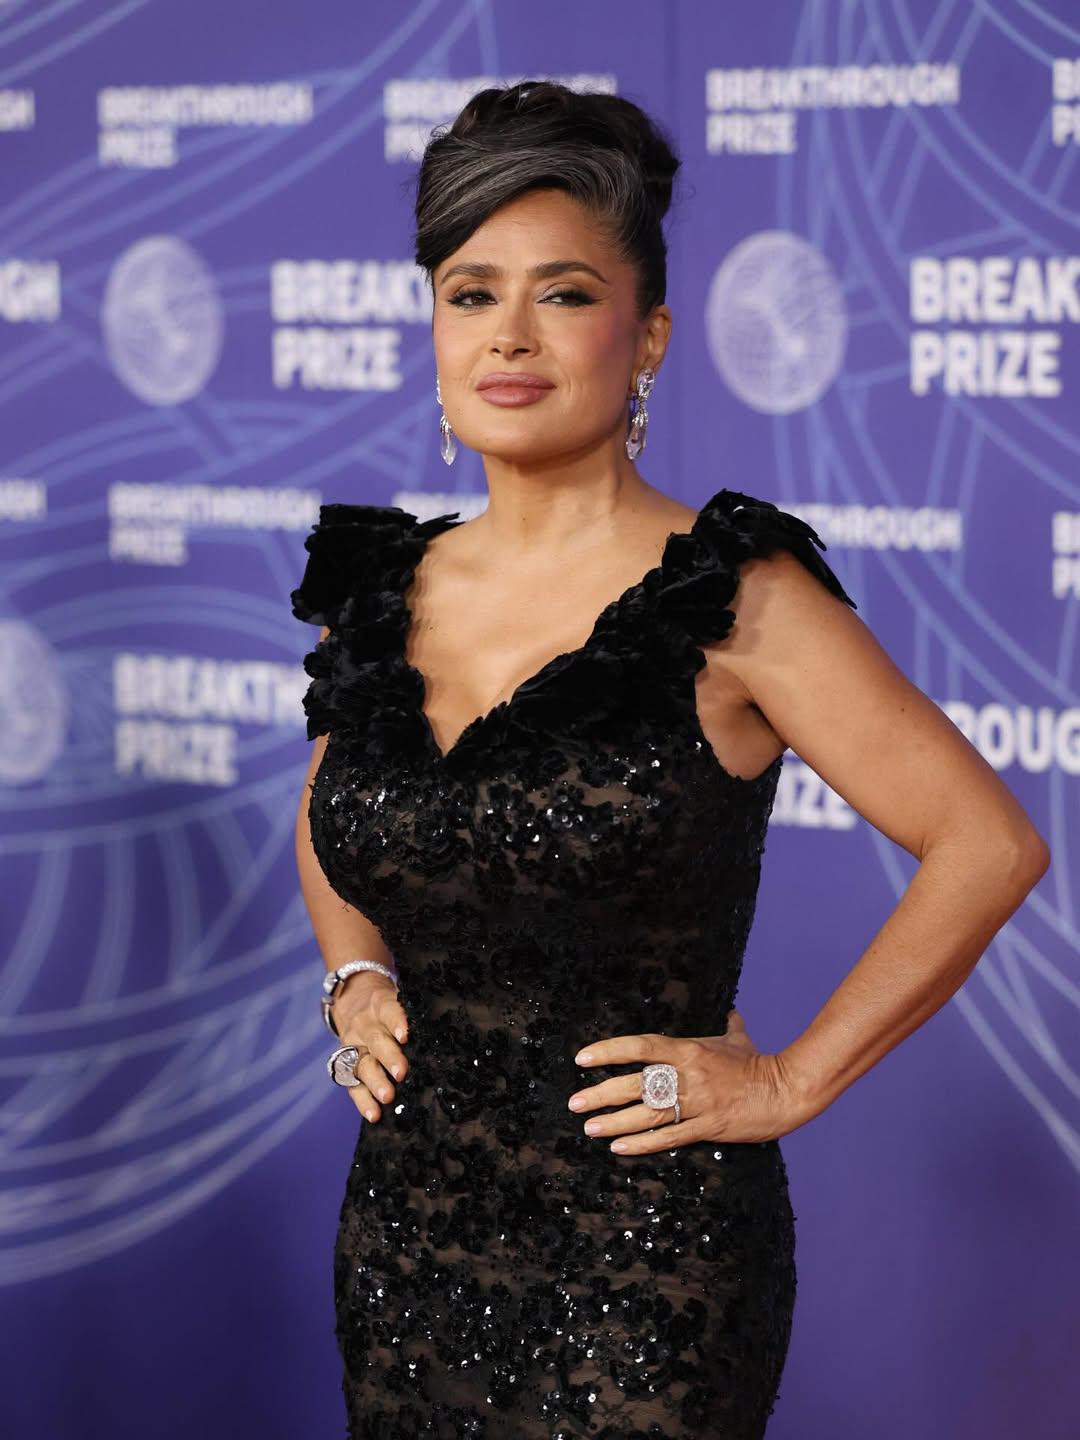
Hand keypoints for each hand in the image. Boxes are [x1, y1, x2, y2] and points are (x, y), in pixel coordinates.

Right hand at [333, 972, 409, 1122]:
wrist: (352, 999)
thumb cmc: (388, 1007)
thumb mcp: (397, 999)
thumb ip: (413, 1015)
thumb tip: (445, 1036)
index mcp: (380, 1005)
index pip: (388, 1011)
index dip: (396, 1022)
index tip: (405, 1036)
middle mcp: (364, 1025)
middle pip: (376, 1041)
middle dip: (389, 1057)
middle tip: (402, 1073)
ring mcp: (353, 1047)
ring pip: (362, 1064)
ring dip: (375, 1082)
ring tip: (388, 1097)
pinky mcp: (344, 1066)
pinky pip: (352, 1085)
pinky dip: (363, 1101)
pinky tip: (374, 1114)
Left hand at [567, 1008, 797, 1153]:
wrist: (785, 1091)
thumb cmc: (758, 1064)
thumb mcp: (738, 1040)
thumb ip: (729, 1026)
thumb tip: (732, 1010)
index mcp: (689, 1050)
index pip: (641, 1046)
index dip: (609, 1051)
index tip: (583, 1059)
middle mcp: (688, 1075)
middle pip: (636, 1083)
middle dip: (602, 1093)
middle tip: (575, 1103)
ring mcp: (696, 1102)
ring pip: (647, 1113)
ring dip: (614, 1122)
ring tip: (589, 1128)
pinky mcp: (707, 1127)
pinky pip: (668, 1137)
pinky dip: (642, 1144)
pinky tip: (619, 1148)